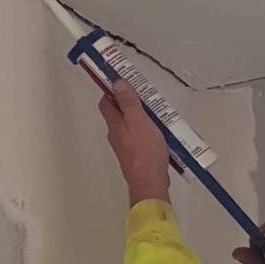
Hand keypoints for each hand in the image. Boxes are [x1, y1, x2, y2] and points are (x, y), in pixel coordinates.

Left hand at [98, 78, 170, 205]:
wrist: (150, 182)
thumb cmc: (145, 152)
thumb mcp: (139, 121)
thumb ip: (129, 103)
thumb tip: (117, 83)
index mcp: (115, 125)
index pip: (106, 102)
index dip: (111, 90)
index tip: (121, 80)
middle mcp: (116, 135)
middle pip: (117, 113)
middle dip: (127, 102)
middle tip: (142, 93)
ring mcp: (125, 146)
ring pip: (128, 125)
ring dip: (138, 116)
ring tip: (153, 110)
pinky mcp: (135, 155)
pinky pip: (137, 137)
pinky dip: (145, 129)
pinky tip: (158, 130)